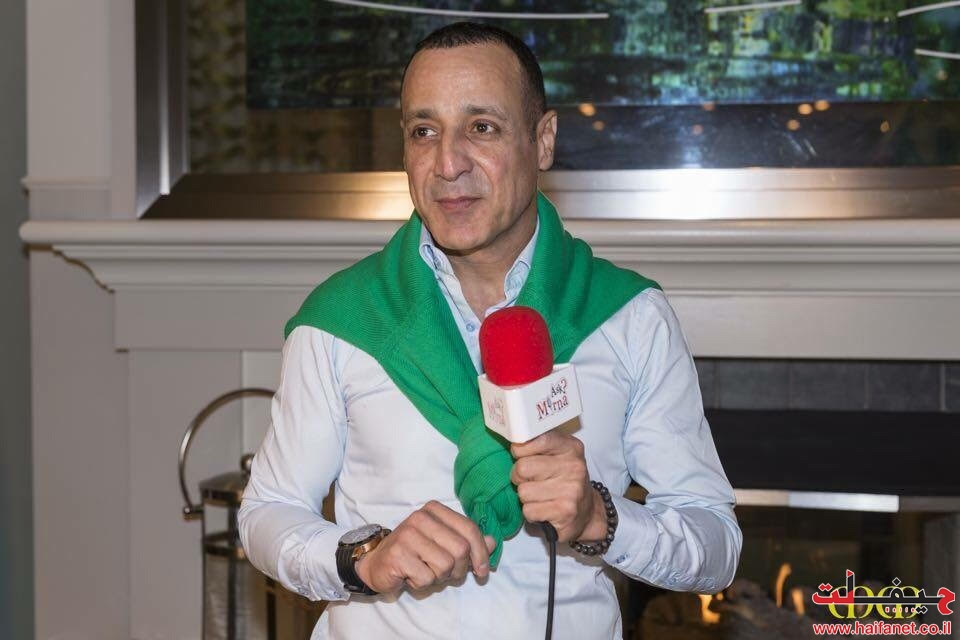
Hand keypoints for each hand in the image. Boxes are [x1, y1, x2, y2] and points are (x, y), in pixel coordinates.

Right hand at [354, 500, 495, 594]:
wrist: (378, 563)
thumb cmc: (415, 554)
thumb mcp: (444, 544)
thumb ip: (468, 541)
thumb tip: (492, 542)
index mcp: (435, 510)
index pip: (470, 529)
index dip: (481, 553)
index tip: (482, 571)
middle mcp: (420, 517)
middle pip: (461, 549)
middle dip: (460, 569)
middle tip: (449, 575)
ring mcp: (407, 534)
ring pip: (445, 565)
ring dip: (440, 577)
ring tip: (427, 572)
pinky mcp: (398, 554)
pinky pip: (426, 577)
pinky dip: (423, 584)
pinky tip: (412, 577)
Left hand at [510, 430, 606, 542]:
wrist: (587, 511)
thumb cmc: (565, 480)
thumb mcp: (558, 454)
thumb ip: (538, 444)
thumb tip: (515, 442)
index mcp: (571, 447)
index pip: (537, 439)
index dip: (521, 449)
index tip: (522, 455)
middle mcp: (573, 467)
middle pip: (522, 467)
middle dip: (519, 477)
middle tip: (532, 480)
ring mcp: (570, 490)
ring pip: (523, 492)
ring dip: (526, 497)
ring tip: (541, 495)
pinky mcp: (565, 512)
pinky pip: (528, 511)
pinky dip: (531, 513)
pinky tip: (544, 508)